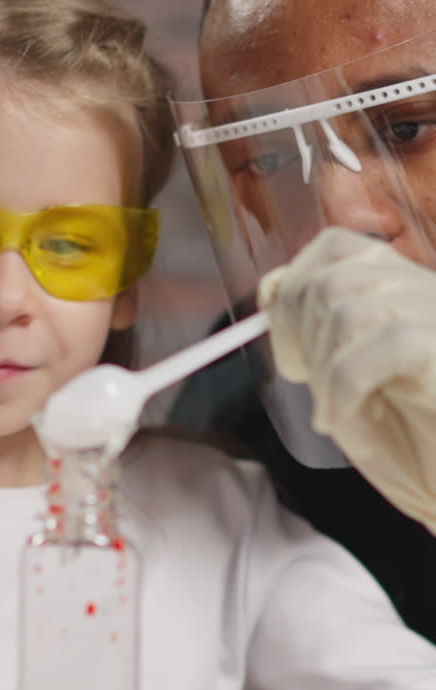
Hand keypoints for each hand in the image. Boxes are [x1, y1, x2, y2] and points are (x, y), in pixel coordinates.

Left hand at [258, 227, 435, 533]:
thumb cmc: (412, 442)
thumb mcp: (346, 379)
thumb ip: (314, 330)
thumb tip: (269, 292)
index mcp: (404, 288)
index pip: (335, 247)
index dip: (291, 287)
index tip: (284, 343)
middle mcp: (428, 290)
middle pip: (331, 277)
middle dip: (298, 334)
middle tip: (307, 383)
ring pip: (349, 310)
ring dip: (323, 370)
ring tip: (336, 412)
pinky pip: (380, 348)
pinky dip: (346, 391)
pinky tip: (350, 422)